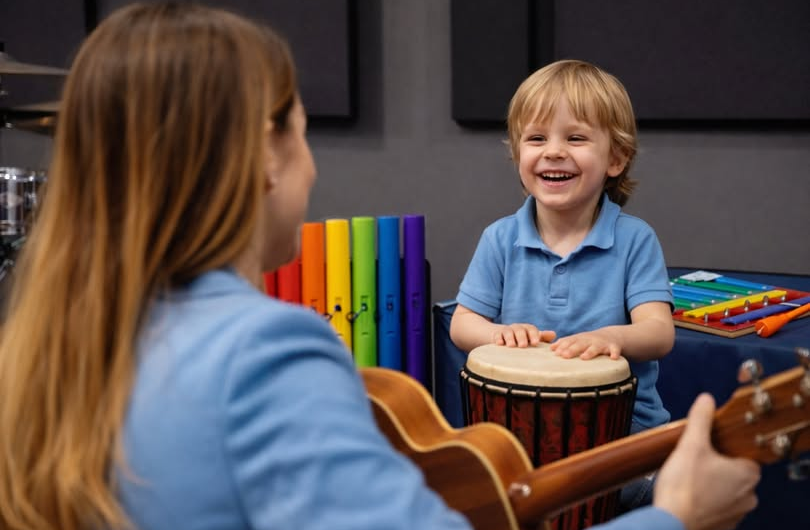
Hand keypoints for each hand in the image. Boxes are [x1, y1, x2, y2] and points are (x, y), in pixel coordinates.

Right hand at [492, 324, 555, 347]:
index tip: (536, 343)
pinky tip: (499, 344)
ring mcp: (506, 331)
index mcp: (527, 329)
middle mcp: (517, 328)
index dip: (534, 335)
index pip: (532, 329)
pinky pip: (497, 335)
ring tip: (512, 345)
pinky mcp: (497, 335)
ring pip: (508, 332)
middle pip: (520, 330)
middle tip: (523, 345)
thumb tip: (554, 335)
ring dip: (510, 338)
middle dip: (522, 337)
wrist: (503, 335)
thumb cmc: (522, 339)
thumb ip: (542, 337)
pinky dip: (498, 339)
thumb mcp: (532, 338)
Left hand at [549, 330, 621, 359]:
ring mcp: (601, 343)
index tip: (556, 352)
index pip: (570, 341)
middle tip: (564, 355)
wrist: (612, 335)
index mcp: (580, 339)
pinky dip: (615, 353)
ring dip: (590, 352)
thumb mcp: (578, 340)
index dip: (563, 346)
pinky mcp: (613, 347)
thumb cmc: (590, 341)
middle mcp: (590, 340)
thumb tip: (551, 348)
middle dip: (572, 349)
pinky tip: (613, 358)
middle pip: (580, 344)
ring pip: (595, 347)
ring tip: (583, 357)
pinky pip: (615, 350)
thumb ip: (565, 343)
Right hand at [654, 393, 760, 529]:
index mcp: (747, 474)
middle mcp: (748, 496)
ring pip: (726, 490)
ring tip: (688, 478)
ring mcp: (736, 513)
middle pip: (734, 471)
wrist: (670, 522)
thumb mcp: (691, 444)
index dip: (725, 447)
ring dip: (711, 484)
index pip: (744, 453)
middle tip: (694, 460)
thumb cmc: (683, 488)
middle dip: (715, 465)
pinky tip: (688, 494)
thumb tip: (706, 401)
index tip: (710, 445)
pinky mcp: (722, 525)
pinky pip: (717, 507)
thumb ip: (700, 420)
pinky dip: (705, 500)